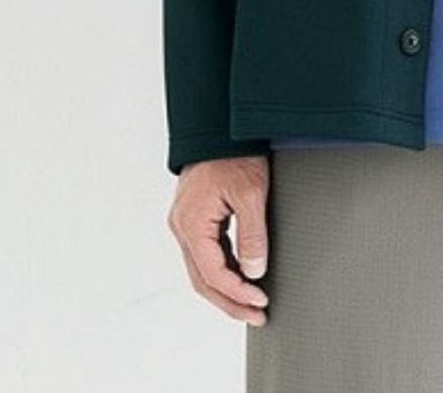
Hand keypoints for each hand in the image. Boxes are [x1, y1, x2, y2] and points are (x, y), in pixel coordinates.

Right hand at [166, 153, 272, 324]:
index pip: (213, 274)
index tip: (260, 302)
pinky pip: (206, 254)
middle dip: (230, 302)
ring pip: (203, 270)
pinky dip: (223, 271)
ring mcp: (186, 223)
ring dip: (226, 290)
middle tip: (257, 316)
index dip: (237, 293)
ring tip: (251, 305)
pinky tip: (241, 278)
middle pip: (203, 279)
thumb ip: (252, 235)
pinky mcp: (194, 218)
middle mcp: (182, 227)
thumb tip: (253, 272)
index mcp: (191, 223)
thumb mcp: (251, 192)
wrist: (219, 126)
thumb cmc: (233, 153)